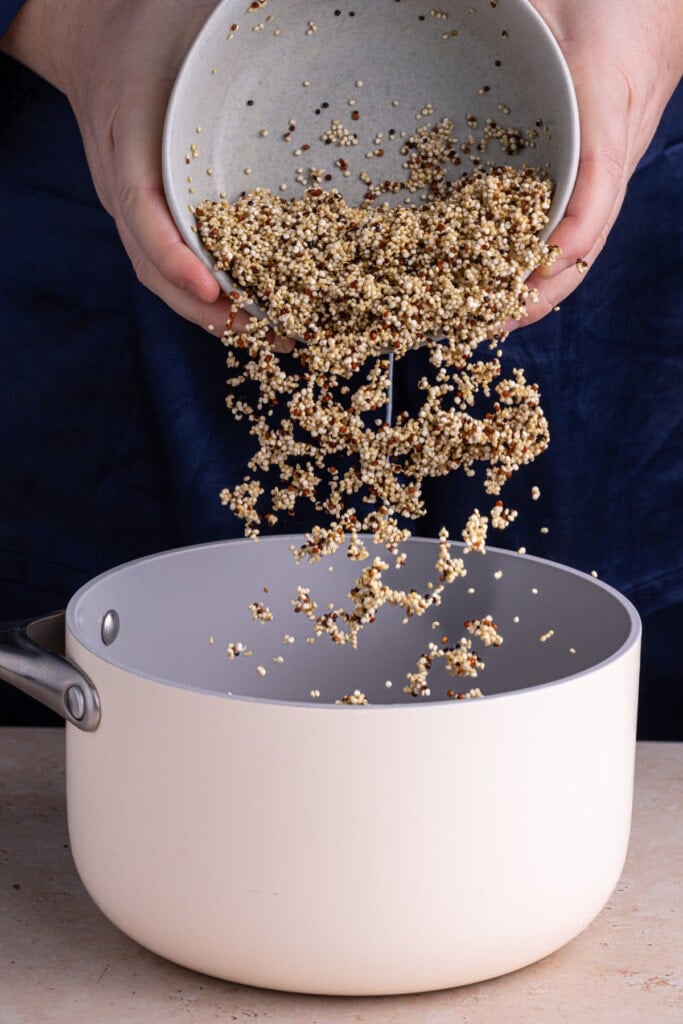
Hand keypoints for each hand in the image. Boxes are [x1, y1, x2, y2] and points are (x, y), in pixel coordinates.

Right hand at [1, 0, 293, 346]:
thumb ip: (215, 23)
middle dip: (209, 312)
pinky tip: (254, 309)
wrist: (90, 30)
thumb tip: (273, 13)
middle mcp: (124, 181)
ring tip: (273, 336)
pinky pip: (175, 261)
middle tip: (269, 335)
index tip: (216, 290)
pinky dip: (212, 295)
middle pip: (154, 266)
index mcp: (126, 136)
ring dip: (216, 315)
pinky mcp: (150, 210)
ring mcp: (133, 202)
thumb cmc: (141, 19)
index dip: (175, 256)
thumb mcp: (176, 12)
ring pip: (164, 276)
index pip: (140, 209)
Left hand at [515, 0, 682, 329]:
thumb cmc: (616, 0)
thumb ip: (527, 25)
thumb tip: (484, 25)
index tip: (533, 272)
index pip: (598, 192)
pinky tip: (499, 282)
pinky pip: (565, 228)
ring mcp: (602, 173)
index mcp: (609, 116)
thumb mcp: (561, 10)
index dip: (569, 240)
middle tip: (492, 323)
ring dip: (534, 289)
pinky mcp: (588, 174)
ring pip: (575, 246)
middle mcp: (610, 159)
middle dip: (538, 291)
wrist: (652, 1)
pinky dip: (534, 263)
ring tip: (487, 320)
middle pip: (584, 244)